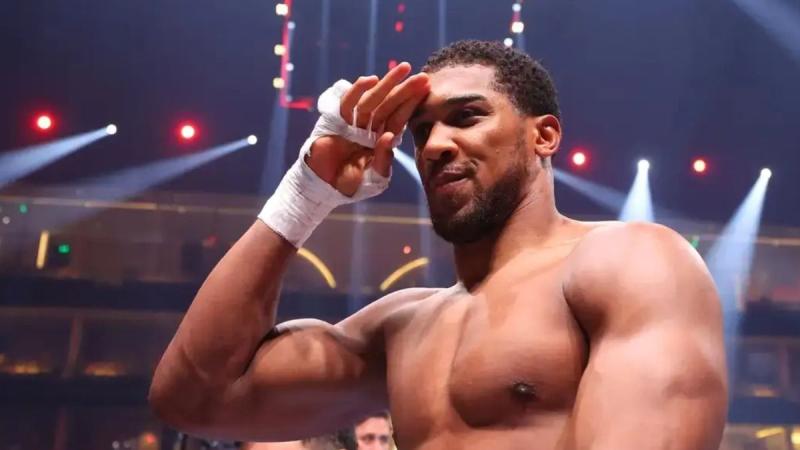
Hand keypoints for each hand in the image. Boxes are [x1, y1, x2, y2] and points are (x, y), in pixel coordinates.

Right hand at [306, 62, 429, 196]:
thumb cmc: (351, 184)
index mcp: (382, 140)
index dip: (412, 104)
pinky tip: (370, 80)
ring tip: (402, 69)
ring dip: (386, 84)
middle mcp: (370, 129)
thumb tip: (390, 136)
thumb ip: (383, 159)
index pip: (399, 118)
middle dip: (405, 90)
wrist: (324, 187)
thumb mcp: (373, 177)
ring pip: (372, 100)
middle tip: (422, 76)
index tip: (426, 89)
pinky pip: (348, 104)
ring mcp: (354, 124)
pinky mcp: (336, 122)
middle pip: (389, 105)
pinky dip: (357, 91)